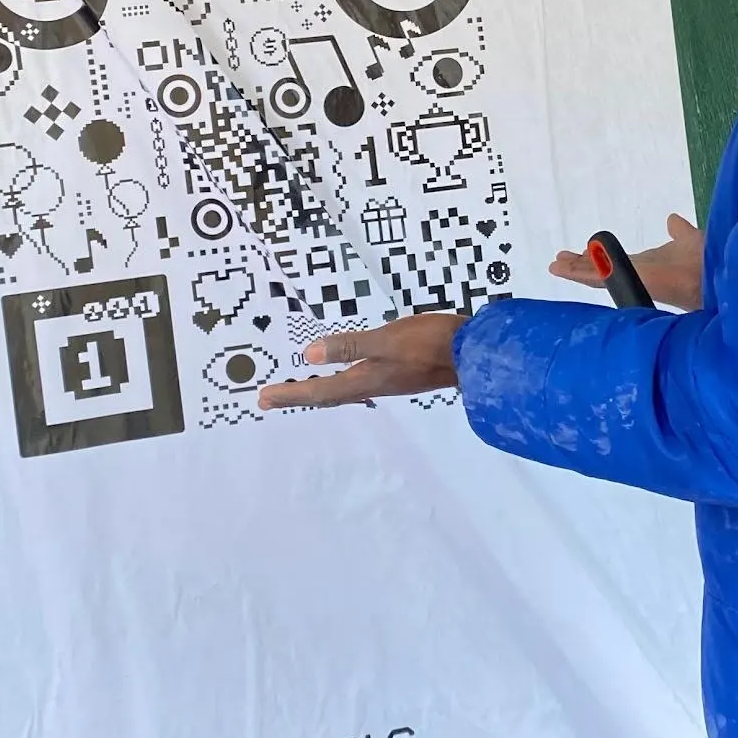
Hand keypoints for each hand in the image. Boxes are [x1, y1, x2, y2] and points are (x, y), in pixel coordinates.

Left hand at [258, 312, 464, 409]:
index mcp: (366, 379)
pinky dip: (339, 385)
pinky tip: (344, 379)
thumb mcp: (387, 339)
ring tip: (298, 391)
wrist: (474, 354)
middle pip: (327, 395)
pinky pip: (357, 384)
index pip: (319, 389)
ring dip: (316, 392)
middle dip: (298, 395)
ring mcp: (387, 381)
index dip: (290, 393)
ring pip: (341, 391)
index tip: (263, 398)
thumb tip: (309, 355)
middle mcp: (372, 385)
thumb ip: (350, 345)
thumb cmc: (431, 342)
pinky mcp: (398, 374)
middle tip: (270, 398)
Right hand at [548, 213, 703, 311]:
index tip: (582, 250)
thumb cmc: (706, 261)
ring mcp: (631, 278)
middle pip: (601, 270)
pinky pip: (601, 277)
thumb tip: (671, 219)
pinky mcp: (630, 280)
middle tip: (558, 261)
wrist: (715, 275)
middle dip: (580, 266)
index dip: (597, 258)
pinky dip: (580, 273)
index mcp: (647, 265)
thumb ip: (678, 231)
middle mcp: (635, 273)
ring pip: (596, 275)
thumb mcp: (688, 238)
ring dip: (575, 270)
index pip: (615, 262)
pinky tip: (562, 268)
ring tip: (554, 265)